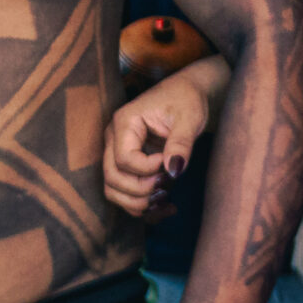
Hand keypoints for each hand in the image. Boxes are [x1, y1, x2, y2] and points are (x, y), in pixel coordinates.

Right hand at [104, 57, 227, 219]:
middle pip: (112, 178)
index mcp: (125, 122)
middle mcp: (114, 139)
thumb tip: (173, 171)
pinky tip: (167, 207)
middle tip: (167, 187)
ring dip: (137, 203)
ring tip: (165, 200)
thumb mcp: (189, 118)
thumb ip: (181, 143)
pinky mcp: (127, 166)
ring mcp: (117, 153)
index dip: (147, 170)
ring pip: (113, 190)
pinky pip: (125, 194)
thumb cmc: (187, 100)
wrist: (188, 95)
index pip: (124, 160)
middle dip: (140, 191)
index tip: (170, 163)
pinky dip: (143, 206)